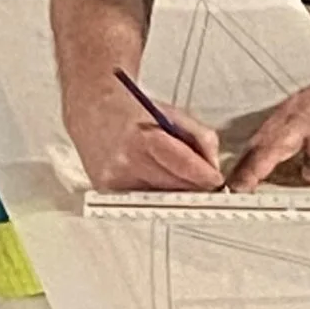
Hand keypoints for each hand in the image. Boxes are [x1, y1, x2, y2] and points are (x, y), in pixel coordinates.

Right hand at [64, 79, 224, 193]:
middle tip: (203, 180)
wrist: (92, 110)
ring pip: (161, 197)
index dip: (205, 176)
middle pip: (175, 188)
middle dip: (193, 186)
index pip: (184, 166)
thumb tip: (213, 167)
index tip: (217, 180)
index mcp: (142, 139)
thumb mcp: (172, 114)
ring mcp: (115, 181)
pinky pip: (143, 198)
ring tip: (172, 171)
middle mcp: (126, 164)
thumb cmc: (132, 110)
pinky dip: (155, 191)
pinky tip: (152, 175)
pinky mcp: (108, 191)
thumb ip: (201, 138)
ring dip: (174, 190)